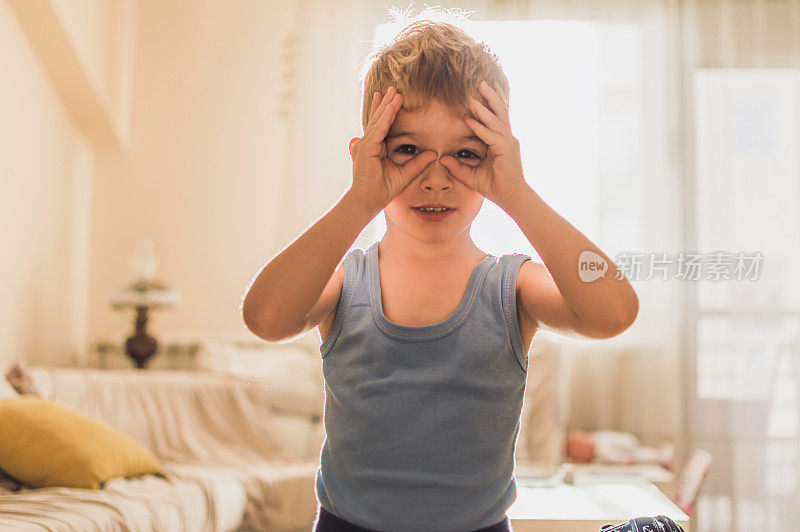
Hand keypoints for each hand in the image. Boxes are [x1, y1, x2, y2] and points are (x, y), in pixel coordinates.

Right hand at [349, 86, 437, 212]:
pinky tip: (392, 105)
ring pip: (378, 120)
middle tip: (393, 87)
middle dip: (385, 103)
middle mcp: (368, 143)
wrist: (369, 201)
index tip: (393, 98)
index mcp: (374, 147)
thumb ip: (418, 162)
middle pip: (378, 119)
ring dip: (387, 105)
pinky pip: (378, 128)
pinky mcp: (367, 148)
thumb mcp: (406, 173)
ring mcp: (365, 145)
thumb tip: (434, 153)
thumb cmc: (383, 189)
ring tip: (394, 91)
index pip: (381, 125)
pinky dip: (385, 116)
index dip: (386, 111)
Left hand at [438, 80, 528, 207]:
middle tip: (480, 82)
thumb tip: (443, 158)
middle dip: (490, 97)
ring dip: (483, 108)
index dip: (486, 105)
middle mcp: (507, 138)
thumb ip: (458, 166)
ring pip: (495, 121)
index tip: (476, 94)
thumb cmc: (495, 186)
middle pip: (499, 113)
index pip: (494, 119)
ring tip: (473, 96)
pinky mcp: (506, 150)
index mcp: (501, 141)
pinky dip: (480, 128)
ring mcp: (508, 143)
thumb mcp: (471, 175)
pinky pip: (491, 136)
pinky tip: (469, 120)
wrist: (511, 197)